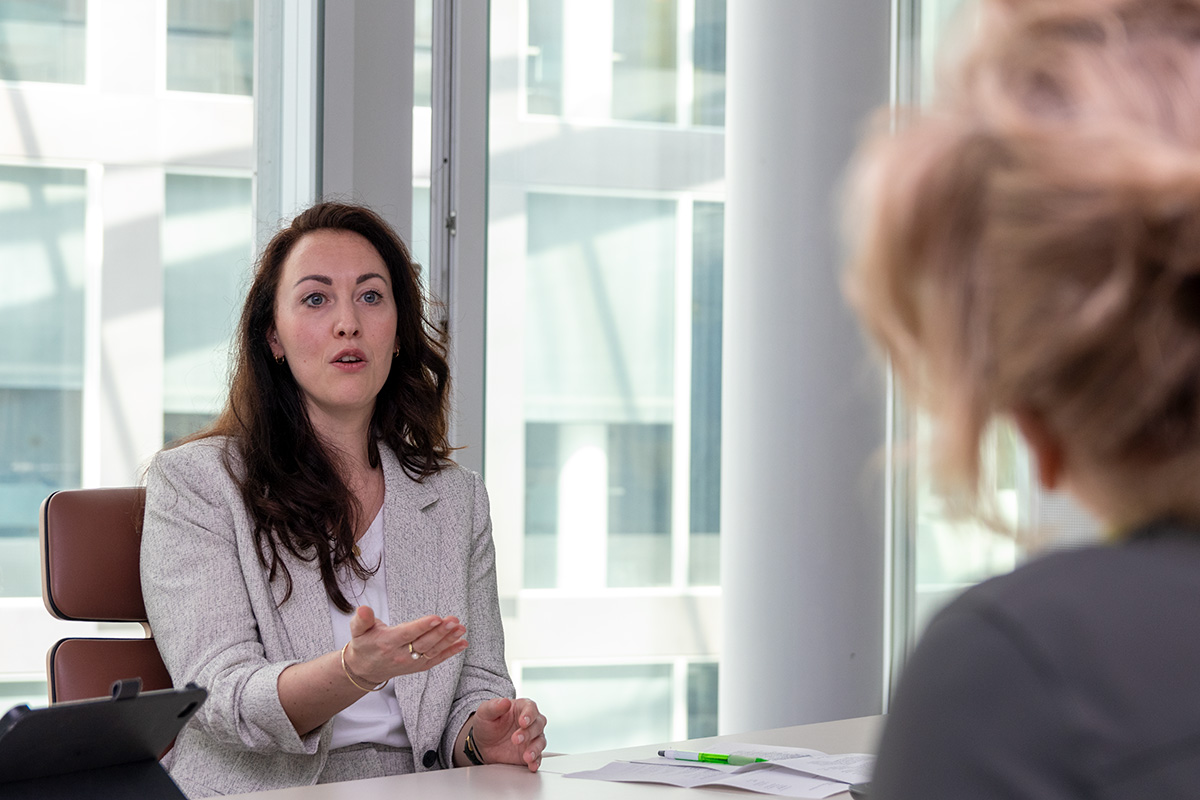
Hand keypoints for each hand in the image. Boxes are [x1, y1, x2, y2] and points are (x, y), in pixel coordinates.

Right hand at [344, 606, 467, 684]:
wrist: (364, 670)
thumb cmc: (364, 644)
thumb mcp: (358, 630)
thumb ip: (362, 620)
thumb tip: (363, 609)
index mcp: (387, 643)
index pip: (407, 634)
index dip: (422, 626)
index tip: (436, 618)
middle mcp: (401, 654)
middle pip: (424, 643)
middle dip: (440, 632)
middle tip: (454, 621)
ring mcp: (411, 662)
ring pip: (432, 651)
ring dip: (448, 640)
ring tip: (461, 629)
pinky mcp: (418, 666)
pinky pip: (436, 659)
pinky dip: (450, 652)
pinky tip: (462, 643)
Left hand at [467, 697, 546, 771]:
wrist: (483, 743)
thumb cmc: (487, 723)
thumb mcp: (485, 712)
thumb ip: (494, 706)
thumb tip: (505, 702)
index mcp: (522, 708)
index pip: (531, 708)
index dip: (528, 715)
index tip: (523, 722)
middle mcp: (530, 722)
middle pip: (538, 725)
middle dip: (528, 733)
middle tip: (515, 739)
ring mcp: (531, 738)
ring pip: (540, 741)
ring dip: (535, 748)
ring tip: (526, 756)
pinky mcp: (530, 752)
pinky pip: (538, 757)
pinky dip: (536, 761)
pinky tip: (532, 765)